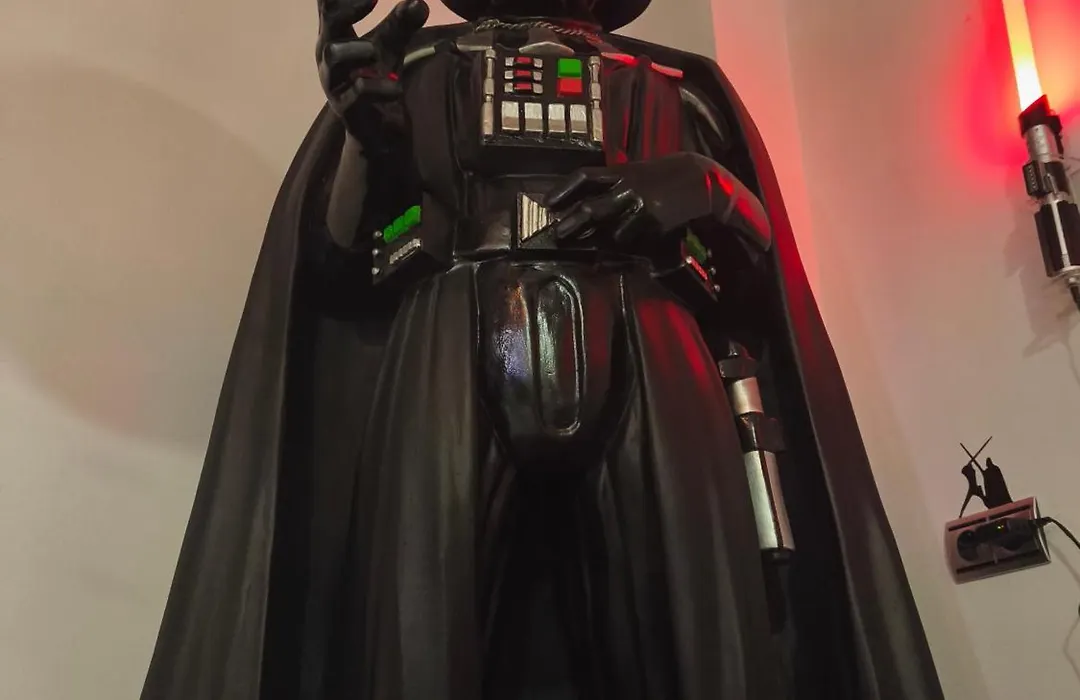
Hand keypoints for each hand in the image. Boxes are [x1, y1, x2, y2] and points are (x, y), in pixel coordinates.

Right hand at [316, 0, 429, 133]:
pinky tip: (396, 88)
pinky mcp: (345, 107)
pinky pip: (357, 91)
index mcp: (335, 37)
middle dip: (346, 9)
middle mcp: (328, 56)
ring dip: (358, 48)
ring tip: (377, 52)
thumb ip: (402, 24)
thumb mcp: (391, 49)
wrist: (379, 129)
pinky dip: (378, 87)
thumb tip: (420, 2)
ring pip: (333, 55)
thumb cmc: (377, 80)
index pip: (329, 6)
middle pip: (327, 24)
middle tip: (373, 0)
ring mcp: (333, 82)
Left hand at [542, 153, 771, 253]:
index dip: (563, 189)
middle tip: (558, 234)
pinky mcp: (654, 220)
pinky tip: (616, 252)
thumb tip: (587, 200)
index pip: (584, 177)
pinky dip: (622, 246)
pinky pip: (631, 238)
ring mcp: (640, 204)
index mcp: (620, 172)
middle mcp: (627, 186)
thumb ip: (615, 183)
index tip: (548, 203)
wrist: (701, 178)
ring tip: (585, 247)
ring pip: (608, 227)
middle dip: (571, 222)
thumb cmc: (664, 177)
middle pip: (590, 206)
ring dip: (596, 239)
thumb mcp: (638, 172)